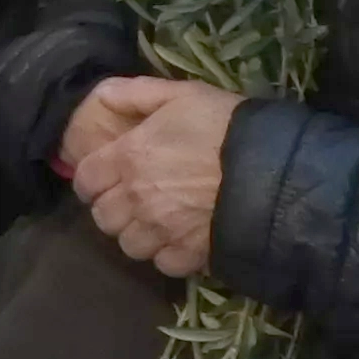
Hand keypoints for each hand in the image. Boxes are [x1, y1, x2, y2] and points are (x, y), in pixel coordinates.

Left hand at [73, 76, 238, 278]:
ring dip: (138, 234)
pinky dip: (168, 255)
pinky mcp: (189, 254)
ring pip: (129, 245)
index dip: (93, 180)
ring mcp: (162, 230)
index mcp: (127, 158)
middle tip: (133, 199)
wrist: (274, 168)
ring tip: (157, 221)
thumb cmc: (224, 125)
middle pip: (103, 217)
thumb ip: (136, 93)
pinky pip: (163, 264)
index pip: (85, 180)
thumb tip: (102, 94)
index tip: (105, 177)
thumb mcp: (181, 94)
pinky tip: (181, 239)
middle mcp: (136, 198)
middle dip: (113, 208)